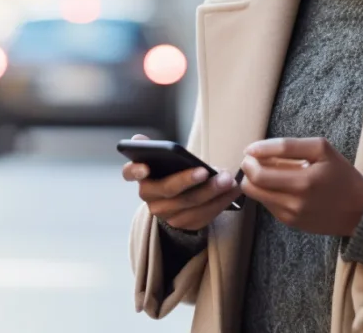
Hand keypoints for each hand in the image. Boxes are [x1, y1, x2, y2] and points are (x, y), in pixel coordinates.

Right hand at [122, 134, 243, 230]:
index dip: (135, 170)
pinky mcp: (184, 224)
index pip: (129, 173)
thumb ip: (155, 149)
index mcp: (142, 177)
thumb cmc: (173, 172)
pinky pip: (204, 215)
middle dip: (189, 180)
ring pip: (190, 204)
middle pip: (168, 190)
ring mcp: (166, 214)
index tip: (145, 167)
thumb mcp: (164, 160)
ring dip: (212, 192)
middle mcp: (150, 198)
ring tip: (229, 180)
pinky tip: (233, 192)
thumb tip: (139, 139)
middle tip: (208, 171)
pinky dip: (221, 202)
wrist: (180, 200)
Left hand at [239, 137, 362, 236]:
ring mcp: (291, 214)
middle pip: (253, 184)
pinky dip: (267, 192)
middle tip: (254, 159)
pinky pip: (267, 204)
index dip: (250, 158)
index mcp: (304, 180)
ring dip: (255, 180)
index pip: (260, 171)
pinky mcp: (290, 222)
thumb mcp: (321, 149)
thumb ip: (287, 146)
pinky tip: (280, 185)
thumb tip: (253, 150)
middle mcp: (296, 201)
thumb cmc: (340, 174)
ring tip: (268, 170)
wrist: (359, 209)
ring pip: (256, 195)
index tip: (250, 150)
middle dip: (247, 168)